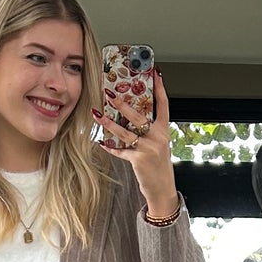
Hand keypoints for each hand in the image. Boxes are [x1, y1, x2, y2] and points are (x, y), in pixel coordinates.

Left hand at [93, 70, 178, 216]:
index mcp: (163, 131)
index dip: (160, 88)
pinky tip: (102, 143)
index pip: (164, 105)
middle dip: (122, 104)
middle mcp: (157, 137)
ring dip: (109, 123)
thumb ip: (148, 130)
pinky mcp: (138, 160)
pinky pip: (120, 150)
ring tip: (97, 114)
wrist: (162, 188)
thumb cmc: (158, 165)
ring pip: (125, 132)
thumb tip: (130, 115)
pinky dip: (110, 147)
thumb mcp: (158, 144)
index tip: (155, 73)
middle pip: (138, 116)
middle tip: (110, 93)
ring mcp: (148, 148)